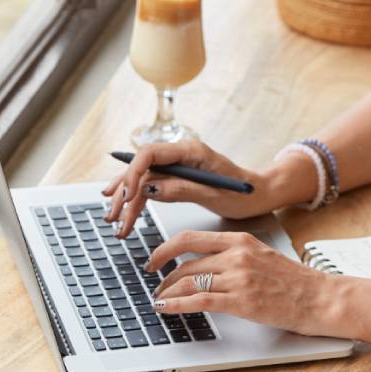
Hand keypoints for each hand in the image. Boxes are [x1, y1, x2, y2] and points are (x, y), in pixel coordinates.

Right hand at [102, 140, 276, 238]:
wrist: (257, 195)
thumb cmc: (242, 193)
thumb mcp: (214, 194)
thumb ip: (182, 189)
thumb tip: (150, 189)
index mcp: (191, 150)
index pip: (150, 154)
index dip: (133, 173)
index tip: (126, 196)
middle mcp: (179, 153)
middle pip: (141, 168)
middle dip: (125, 193)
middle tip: (115, 218)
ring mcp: (176, 164)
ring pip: (142, 179)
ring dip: (126, 200)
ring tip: (114, 221)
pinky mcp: (176, 176)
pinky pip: (150, 185)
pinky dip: (137, 200)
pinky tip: (124, 211)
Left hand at [144, 230, 337, 335]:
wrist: (320, 298)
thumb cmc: (294, 281)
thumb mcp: (261, 256)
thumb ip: (234, 256)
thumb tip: (204, 266)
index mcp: (241, 239)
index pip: (192, 238)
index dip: (165, 248)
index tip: (154, 259)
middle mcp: (237, 255)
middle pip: (186, 263)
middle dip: (164, 276)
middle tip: (156, 286)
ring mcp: (239, 278)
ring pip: (188, 281)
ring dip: (167, 292)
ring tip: (159, 300)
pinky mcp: (242, 301)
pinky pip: (198, 300)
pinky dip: (175, 304)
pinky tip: (165, 307)